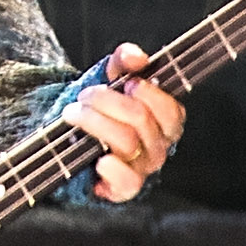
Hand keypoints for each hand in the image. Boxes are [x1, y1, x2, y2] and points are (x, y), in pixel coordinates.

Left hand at [63, 42, 184, 201]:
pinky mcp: (123, 189)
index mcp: (165, 122)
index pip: (171, 110)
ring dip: (95, 122)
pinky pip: (128, 183)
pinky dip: (114, 170)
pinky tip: (100, 159)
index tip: (125, 83)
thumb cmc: (102, 110)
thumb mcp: (112, 79)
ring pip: (127, 142)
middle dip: (107, 101)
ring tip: (73, 113)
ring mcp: (142, 168)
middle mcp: (158, 146)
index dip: (148, 93)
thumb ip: (125, 61)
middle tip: (85, 95)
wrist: (74, 140)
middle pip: (141, 119)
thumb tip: (136, 56)